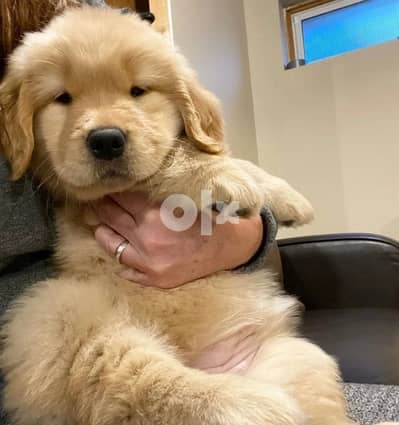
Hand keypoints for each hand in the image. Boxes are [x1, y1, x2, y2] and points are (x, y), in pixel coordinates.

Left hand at [93, 192, 262, 288]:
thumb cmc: (210, 217)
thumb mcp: (184, 197)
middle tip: (96, 199)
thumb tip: (131, 184)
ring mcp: (148, 261)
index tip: (107, 185)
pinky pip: (125, 268)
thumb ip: (156, 192)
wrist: (232, 245)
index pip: (121, 196)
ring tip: (99, 223)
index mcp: (154, 213)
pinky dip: (119, 257)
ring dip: (102, 230)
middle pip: (110, 216)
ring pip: (110, 243)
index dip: (113, 189)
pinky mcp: (154, 278)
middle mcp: (146, 237)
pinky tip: (118, 247)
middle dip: (102, 205)